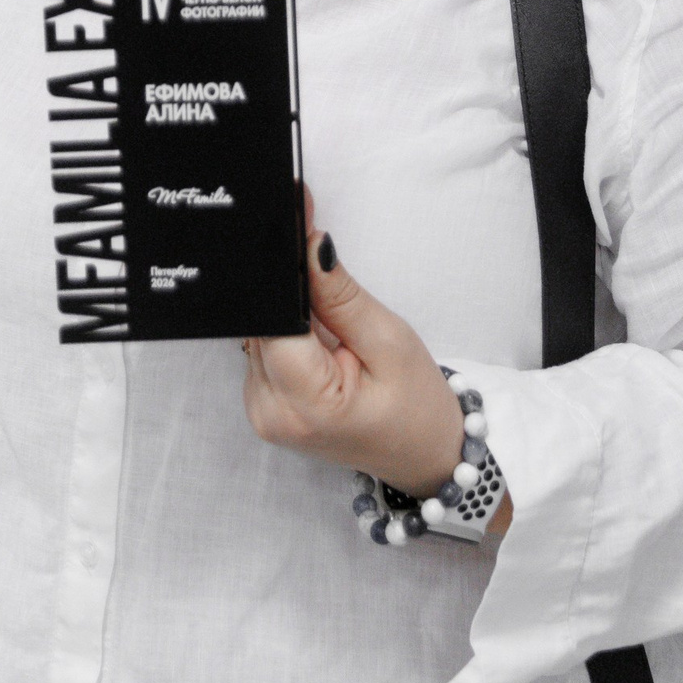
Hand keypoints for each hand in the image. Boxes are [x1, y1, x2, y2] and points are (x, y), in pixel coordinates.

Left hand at [242, 193, 470, 498]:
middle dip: (286, 284)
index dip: (281, 271)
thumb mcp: (389, 340)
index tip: (297, 228)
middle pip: (260, 322)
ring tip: (331, 308)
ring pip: (259, 330)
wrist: (423, 454)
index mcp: (304, 404)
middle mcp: (270, 411)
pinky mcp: (264, 402)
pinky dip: (287, 328)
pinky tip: (318, 326)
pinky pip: (265, 347)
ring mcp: (262, 411)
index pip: (272, 318)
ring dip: (287, 307)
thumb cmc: (417, 406)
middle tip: (317, 252)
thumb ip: (340, 294)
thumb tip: (308, 246)